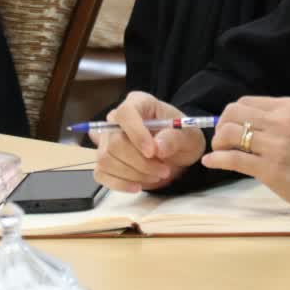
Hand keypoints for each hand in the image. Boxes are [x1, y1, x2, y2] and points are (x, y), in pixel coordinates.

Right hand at [91, 91, 205, 193]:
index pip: (125, 114)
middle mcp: (117, 119)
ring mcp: (107, 139)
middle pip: (114, 141)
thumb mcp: (187, 135)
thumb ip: (174, 138)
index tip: (152, 152)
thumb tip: (158, 148)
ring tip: (156, 176)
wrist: (178, 151)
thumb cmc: (181, 136)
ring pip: (106, 159)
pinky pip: (101, 173)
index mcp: (138, 103)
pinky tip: (137, 186)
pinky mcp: (105, 159)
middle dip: (139, 162)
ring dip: (132, 174)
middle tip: (164, 171)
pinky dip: (119, 184)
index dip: (136, 133)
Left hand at [202, 96, 289, 212]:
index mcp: (288, 107)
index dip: (232, 114)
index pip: (246, 102)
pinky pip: (233, 159)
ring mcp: (273, 144)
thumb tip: (248, 123)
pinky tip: (210, 162)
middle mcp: (279, 121)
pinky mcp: (268, 168)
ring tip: (218, 151)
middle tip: (221, 140)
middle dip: (221, 125)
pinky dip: (216, 159)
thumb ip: (279, 119)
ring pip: (229, 133)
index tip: (229, 126)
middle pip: (233, 112)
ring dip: (217, 142)